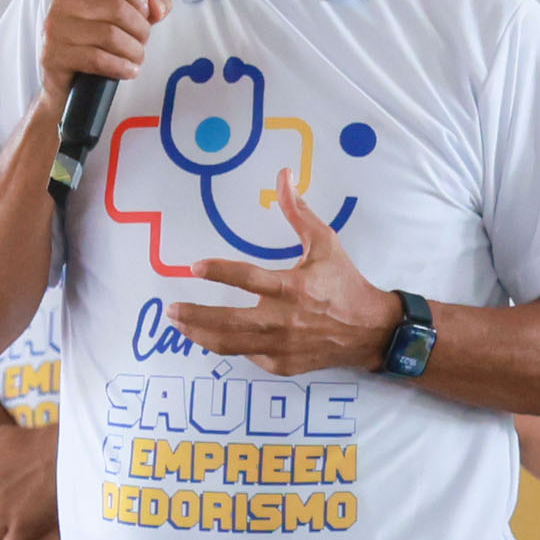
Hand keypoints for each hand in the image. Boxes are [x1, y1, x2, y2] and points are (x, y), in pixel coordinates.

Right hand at [33, 0, 164, 103]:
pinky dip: (121, 67)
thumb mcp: (119, 23)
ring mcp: (56, 31)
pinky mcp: (55, 57)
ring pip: (110, 35)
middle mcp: (62, 5)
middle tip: (143, 42)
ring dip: (133, 50)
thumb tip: (159, 6)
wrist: (65, 87)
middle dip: (140, 28)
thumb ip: (146, 8)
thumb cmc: (92, 49)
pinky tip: (128, 71)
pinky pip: (98, 59)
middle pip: (117, 8)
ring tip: (137, 58)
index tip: (146, 13)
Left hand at [173, 182, 402, 378]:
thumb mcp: (325, 243)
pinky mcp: (282, 364)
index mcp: (293, 288)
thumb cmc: (344, 284)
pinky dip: (229, 345)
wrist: (369, 331)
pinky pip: (248, 355)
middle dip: (196, 316)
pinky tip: (214, 335)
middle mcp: (284, 320)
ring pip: (231, 344)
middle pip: (230, 322)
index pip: (249, 280)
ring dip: (201, 335)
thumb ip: (298, 212)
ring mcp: (281, 346)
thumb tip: (284, 175)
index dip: (220, 273)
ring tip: (180, 324)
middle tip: (171, 310)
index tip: (194, 267)